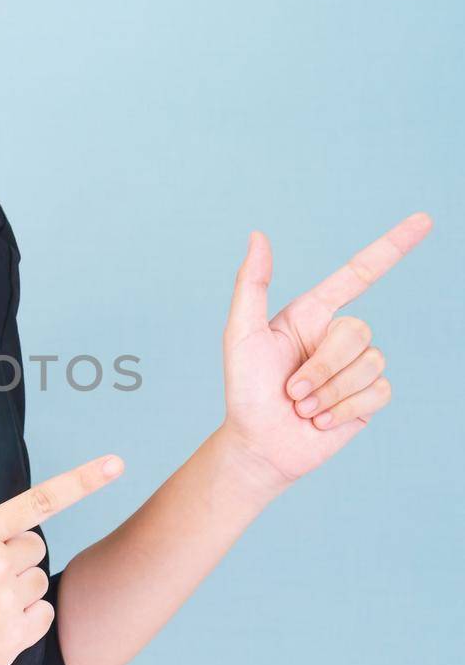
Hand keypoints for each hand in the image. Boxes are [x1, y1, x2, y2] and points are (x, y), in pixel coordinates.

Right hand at [0, 448, 124, 664]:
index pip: (37, 501)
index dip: (81, 481)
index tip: (115, 464)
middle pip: (34, 545)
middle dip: (13, 552)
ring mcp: (7, 606)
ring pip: (39, 579)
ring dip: (18, 584)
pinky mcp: (14, 639)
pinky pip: (44, 612)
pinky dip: (27, 613)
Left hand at [219, 213, 433, 487]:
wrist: (258, 444)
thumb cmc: (245, 389)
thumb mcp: (241, 334)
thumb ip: (252, 284)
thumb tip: (258, 236)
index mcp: (312, 314)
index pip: (359, 274)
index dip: (392, 247)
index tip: (423, 220)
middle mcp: (337, 336)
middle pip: (358, 332)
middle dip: (322, 366)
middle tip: (291, 389)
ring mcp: (355, 368)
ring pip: (369, 363)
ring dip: (329, 392)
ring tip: (302, 407)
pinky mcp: (367, 399)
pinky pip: (377, 391)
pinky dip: (344, 409)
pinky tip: (321, 421)